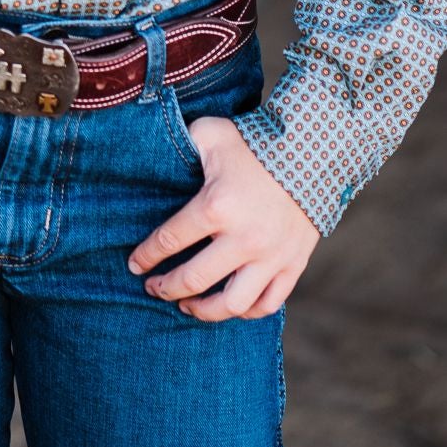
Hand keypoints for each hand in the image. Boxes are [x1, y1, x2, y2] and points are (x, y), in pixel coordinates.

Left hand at [127, 114, 320, 320]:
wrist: (313, 153)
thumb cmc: (253, 143)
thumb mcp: (211, 134)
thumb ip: (181, 143)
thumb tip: (157, 155)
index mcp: (215, 206)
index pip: (169, 241)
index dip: (146, 256)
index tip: (134, 265)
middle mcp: (243, 238)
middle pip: (194, 279)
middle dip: (166, 288)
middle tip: (153, 288)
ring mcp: (270, 256)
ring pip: (231, 304)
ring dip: (203, 311)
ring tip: (187, 306)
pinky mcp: (292, 265)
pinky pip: (267, 304)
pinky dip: (245, 312)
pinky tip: (228, 306)